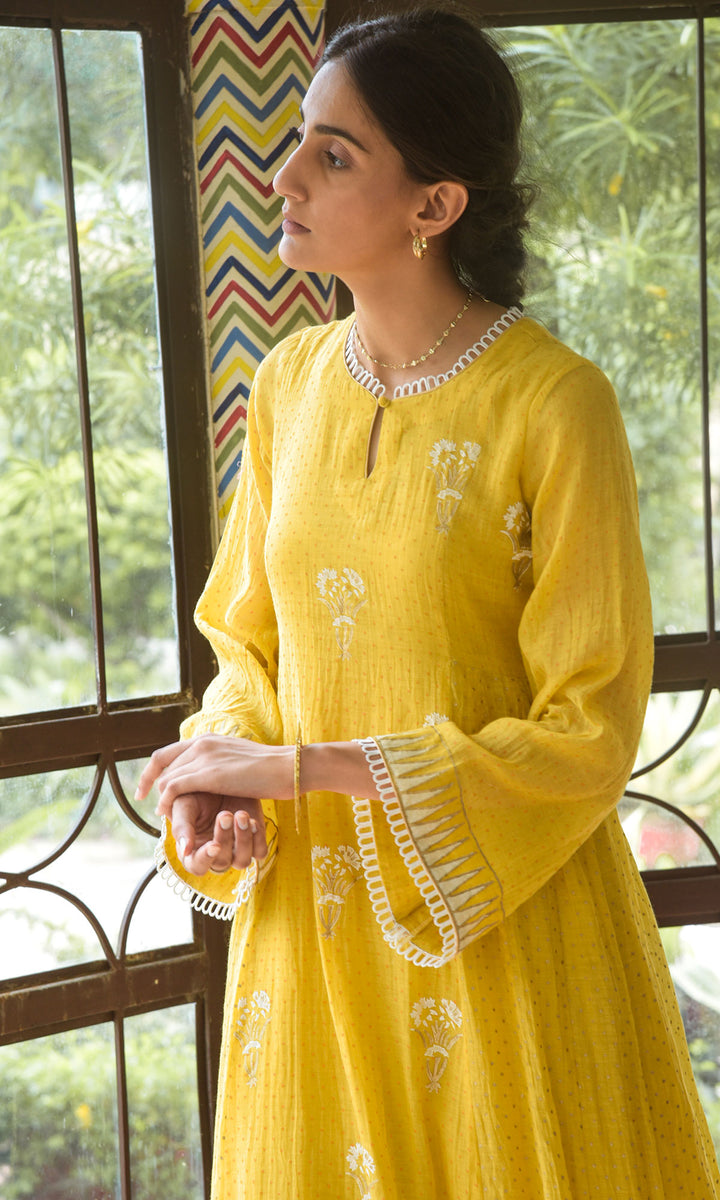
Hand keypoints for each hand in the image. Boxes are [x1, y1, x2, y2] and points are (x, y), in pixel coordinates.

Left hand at [135, 733, 293, 809]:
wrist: (288, 768)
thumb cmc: (272, 770)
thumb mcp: (240, 760)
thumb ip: (221, 763)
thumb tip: (216, 776)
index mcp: (209, 738)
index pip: (168, 752)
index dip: (152, 770)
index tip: (147, 788)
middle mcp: (202, 743)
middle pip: (163, 765)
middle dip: (155, 787)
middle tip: (157, 807)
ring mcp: (204, 757)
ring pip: (166, 778)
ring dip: (162, 799)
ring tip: (167, 815)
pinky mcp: (207, 775)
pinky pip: (173, 788)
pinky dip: (166, 802)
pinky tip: (168, 814)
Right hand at [164, 792, 267, 873]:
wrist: (220, 776)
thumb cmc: (195, 793)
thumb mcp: (184, 806)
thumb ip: (181, 827)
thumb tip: (185, 850)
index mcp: (194, 850)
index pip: (197, 867)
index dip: (205, 859)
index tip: (214, 845)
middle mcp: (216, 854)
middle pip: (222, 862)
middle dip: (224, 838)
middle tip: (224, 814)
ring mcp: (236, 848)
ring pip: (242, 860)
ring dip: (243, 839)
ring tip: (240, 815)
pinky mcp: (254, 840)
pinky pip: (259, 851)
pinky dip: (257, 838)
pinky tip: (252, 821)